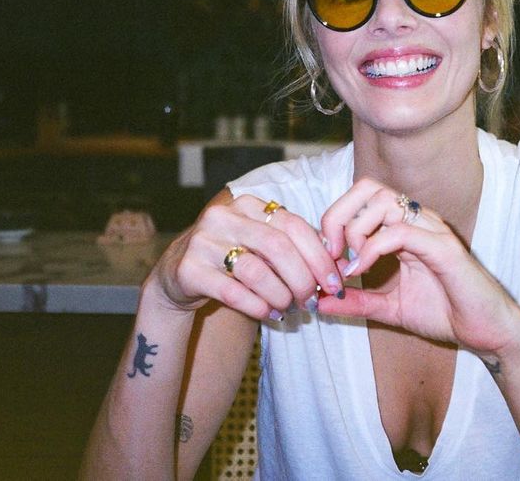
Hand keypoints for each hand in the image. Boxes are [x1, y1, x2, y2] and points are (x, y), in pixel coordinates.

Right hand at [149, 191, 345, 320]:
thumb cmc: (234, 260)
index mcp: (248, 204)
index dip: (319, 255)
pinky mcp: (188, 269)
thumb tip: (339, 267)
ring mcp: (203, 241)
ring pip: (255, 271)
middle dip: (302, 278)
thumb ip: (295, 250)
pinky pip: (232, 291)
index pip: (293, 225)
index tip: (335, 282)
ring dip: (280, 295)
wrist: (179, 275)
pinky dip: (257, 306)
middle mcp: (223, 217)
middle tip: (312, 301)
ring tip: (288, 308)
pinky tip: (269, 314)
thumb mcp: (262, 247)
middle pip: (277, 247)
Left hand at [316, 178, 519, 354]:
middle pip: (368, 188)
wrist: (487, 333)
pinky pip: (400, 232)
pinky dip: (372, 249)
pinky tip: (361, 272)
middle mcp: (419, 221)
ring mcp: (432, 231)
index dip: (336, 218)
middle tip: (330, 251)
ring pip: (383, 203)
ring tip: (348, 263)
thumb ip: (358, 302)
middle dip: (339, 215)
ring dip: (355, 230)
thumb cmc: (446, 313)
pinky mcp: (443, 248)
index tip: (325, 255)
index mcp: (406, 227)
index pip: (363, 197)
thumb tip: (319, 302)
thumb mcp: (390, 308)